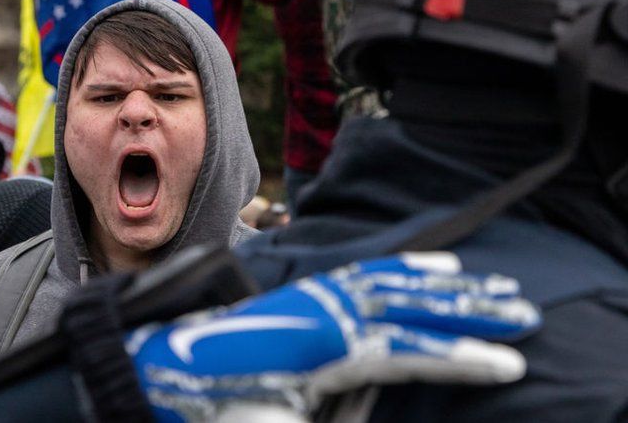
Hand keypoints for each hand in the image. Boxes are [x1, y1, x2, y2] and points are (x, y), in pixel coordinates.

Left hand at [126, 252, 539, 421]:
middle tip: (521, 309)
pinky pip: (352, 277)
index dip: (460, 356)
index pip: (404, 345)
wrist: (158, 370)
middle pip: (404, 300)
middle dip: (465, 307)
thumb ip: (316, 417)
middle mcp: (316, 311)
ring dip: (436, 284)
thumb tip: (367, 397)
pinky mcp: (298, 302)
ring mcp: (306, 301)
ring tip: (483, 282)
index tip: (510, 362)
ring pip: (383, 282)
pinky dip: (392, 271)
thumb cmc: (209, 406)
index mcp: (314, 344)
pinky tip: (412, 273)